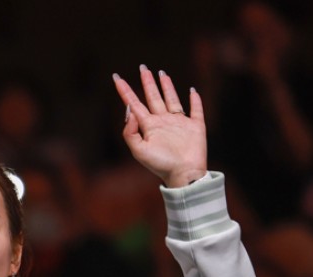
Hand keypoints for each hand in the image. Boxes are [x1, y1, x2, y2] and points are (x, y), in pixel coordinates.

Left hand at [113, 65, 206, 187]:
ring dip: (167, 87)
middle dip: (147, 82)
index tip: (116, 78)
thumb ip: (130, 132)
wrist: (184, 174)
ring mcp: (179, 123)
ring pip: (171, 99)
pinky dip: (195, 100)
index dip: (125, 91)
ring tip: (161, 73)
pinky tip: (191, 90)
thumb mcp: (139, 150)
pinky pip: (195, 110)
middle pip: (153, 97)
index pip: (134, 104)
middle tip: (143, 67)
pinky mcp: (195, 126)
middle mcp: (162, 122)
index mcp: (148, 126)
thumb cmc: (160, 165)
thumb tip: (129, 111)